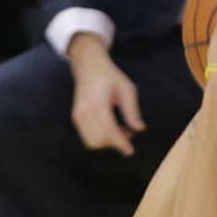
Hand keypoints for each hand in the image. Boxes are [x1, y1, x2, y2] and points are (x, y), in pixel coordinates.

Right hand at [69, 34, 144, 155]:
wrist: (88, 65)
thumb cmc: (109, 76)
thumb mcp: (126, 88)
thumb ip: (132, 110)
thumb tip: (140, 129)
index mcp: (98, 101)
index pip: (108, 129)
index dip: (120, 143)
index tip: (130, 151)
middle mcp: (85, 109)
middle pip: (100, 140)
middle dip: (116, 143)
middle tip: (129, 133)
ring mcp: (78, 115)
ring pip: (93, 142)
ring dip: (108, 143)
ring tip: (121, 131)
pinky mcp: (76, 118)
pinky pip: (88, 138)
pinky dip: (101, 139)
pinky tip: (111, 129)